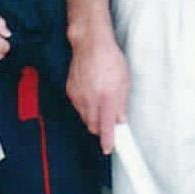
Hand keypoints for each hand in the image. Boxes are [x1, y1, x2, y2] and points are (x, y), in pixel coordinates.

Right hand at [64, 0, 128, 154]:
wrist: (90, 44)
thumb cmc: (110, 59)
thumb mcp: (124, 81)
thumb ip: (121, 103)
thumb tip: (120, 120)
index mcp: (107, 97)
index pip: (106, 127)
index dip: (107, 141)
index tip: (108, 148)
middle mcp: (91, 99)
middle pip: (93, 126)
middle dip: (100, 127)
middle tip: (108, 120)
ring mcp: (78, 96)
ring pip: (85, 117)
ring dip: (93, 116)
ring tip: (100, 100)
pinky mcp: (70, 92)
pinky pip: (78, 106)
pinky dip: (85, 106)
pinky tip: (91, 93)